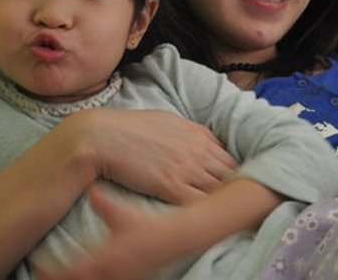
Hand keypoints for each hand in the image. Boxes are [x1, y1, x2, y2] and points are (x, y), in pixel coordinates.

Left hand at [34, 186, 176, 279]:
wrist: (173, 239)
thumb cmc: (147, 227)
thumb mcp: (122, 215)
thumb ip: (102, 204)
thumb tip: (89, 187)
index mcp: (104, 259)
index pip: (70, 274)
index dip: (50, 275)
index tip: (37, 268)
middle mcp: (109, 275)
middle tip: (41, 275)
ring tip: (57, 276)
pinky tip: (83, 277)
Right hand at [60, 109, 238, 204]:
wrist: (103, 137)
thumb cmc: (130, 128)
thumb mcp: (167, 120)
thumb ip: (189, 131)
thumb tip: (204, 139)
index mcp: (197, 135)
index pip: (228, 158)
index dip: (233, 173)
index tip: (232, 184)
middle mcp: (197, 151)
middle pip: (230, 175)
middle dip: (234, 188)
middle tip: (233, 202)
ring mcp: (187, 169)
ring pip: (219, 190)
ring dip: (222, 201)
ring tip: (223, 213)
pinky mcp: (172, 187)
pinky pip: (200, 202)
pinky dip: (206, 210)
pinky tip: (206, 217)